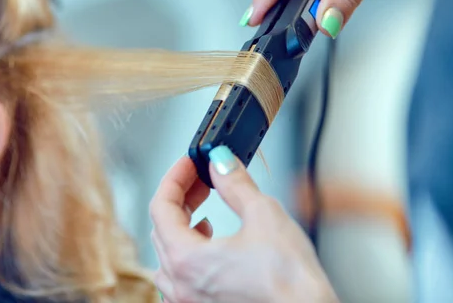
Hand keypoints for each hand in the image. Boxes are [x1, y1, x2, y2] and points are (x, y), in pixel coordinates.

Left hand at [149, 147, 338, 302]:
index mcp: (186, 260)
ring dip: (181, 228)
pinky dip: (188, 256)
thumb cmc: (291, 284)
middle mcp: (181, 285)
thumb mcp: (263, 215)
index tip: (189, 163)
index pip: (161, 206)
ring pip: (168, 257)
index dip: (175, 178)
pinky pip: (181, 280)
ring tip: (203, 214)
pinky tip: (210, 248)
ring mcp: (191, 301)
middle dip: (181, 198)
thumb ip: (235, 184)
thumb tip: (221, 163)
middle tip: (201, 180)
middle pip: (162, 229)